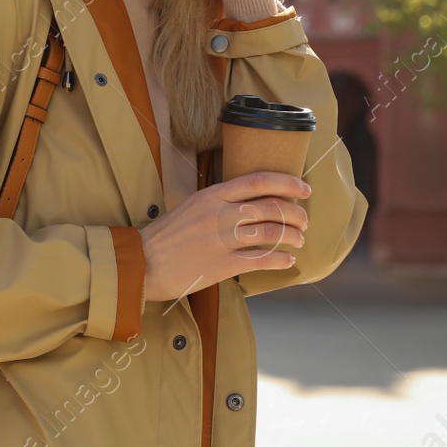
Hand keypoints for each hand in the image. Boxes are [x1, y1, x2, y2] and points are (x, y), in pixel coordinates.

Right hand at [138, 171, 311, 301]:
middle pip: (270, 207)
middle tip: (304, 221)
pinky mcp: (222, 265)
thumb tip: (250, 203)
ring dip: (292, 236)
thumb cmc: (166, 237)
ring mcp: (221, 239)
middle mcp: (219, 213)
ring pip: (270, 233)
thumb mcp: (190, 207)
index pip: (258, 181)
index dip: (287, 183)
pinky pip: (261, 260)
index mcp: (211, 195)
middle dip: (295, 214)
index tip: (304, 189)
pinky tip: (288, 261)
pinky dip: (280, 260)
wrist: (142, 263)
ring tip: (299, 241)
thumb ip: (218, 202)